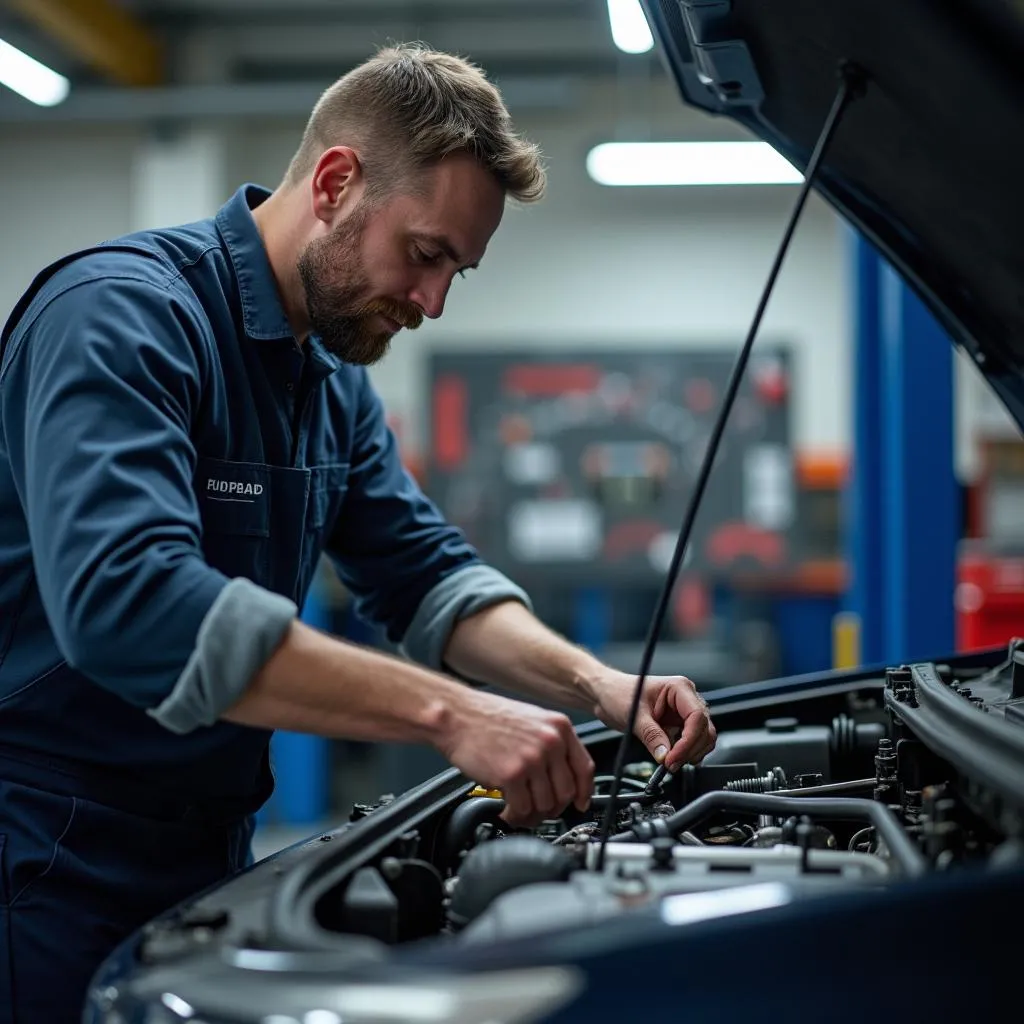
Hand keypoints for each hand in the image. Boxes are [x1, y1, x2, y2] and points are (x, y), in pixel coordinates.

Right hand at [437, 689, 594, 826]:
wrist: (456, 715)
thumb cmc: (487, 718)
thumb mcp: (532, 720)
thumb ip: (551, 744)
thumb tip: (561, 776)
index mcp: (559, 727)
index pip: (584, 768)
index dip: (584, 792)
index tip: (580, 804)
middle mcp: (550, 741)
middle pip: (566, 792)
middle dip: (552, 808)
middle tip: (539, 811)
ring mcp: (532, 758)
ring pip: (545, 805)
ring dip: (532, 815)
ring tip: (519, 812)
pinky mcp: (511, 774)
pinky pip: (522, 809)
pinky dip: (514, 817)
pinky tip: (506, 811)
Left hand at [591, 671, 716, 771]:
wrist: (607, 693)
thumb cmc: (617, 693)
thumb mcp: (634, 715)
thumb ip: (651, 735)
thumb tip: (665, 755)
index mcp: (679, 688)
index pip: (697, 716)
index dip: (689, 740)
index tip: (674, 757)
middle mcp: (685, 698)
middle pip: (704, 729)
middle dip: (690, 749)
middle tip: (670, 764)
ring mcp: (683, 712)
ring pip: (703, 737)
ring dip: (690, 753)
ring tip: (670, 762)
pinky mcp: (678, 724)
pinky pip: (691, 742)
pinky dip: (685, 753)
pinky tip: (671, 758)